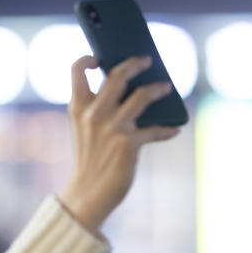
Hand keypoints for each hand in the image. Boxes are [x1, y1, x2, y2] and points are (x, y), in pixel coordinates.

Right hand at [58, 54, 180, 231]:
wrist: (87, 194)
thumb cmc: (90, 160)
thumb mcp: (86, 131)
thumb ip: (99, 110)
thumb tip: (134, 92)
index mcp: (78, 108)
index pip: (77, 70)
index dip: (88, 59)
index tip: (99, 58)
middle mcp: (94, 114)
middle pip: (117, 75)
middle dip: (135, 63)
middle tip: (146, 59)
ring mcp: (112, 127)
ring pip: (142, 96)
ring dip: (158, 88)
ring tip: (167, 87)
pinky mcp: (128, 143)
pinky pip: (155, 130)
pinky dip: (167, 130)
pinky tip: (174, 129)